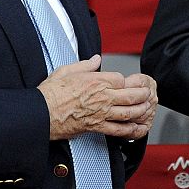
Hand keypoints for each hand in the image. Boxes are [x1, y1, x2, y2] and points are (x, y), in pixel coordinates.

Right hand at [38, 55, 155, 140]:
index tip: (124, 82)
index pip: (121, 79)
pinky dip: (130, 130)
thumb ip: (85, 65)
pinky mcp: (97, 127)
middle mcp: (102, 97)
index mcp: (95, 81)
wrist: (41, 114)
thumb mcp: (66, 70)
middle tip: (147, 93)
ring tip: (146, 108)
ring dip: (141, 110)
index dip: (125, 80)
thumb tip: (96, 59)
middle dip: (142, 94)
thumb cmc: (50, 93)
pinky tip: (137, 128)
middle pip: (131, 95)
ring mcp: (101, 114)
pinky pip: (118, 130)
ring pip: (129, 112)